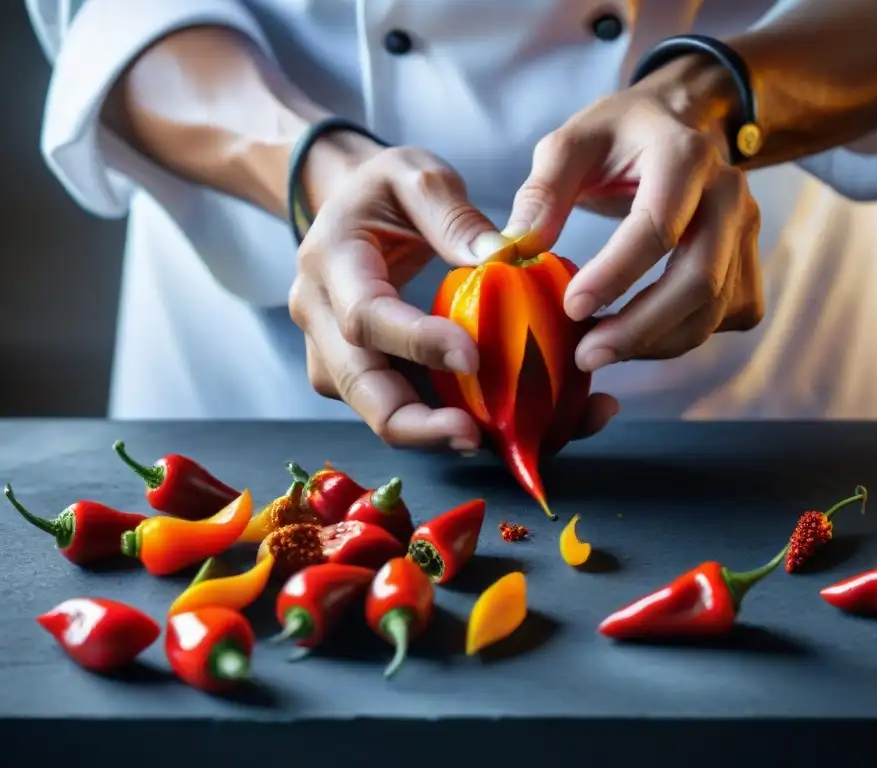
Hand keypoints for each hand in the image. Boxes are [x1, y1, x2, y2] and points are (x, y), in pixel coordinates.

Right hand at [287, 140, 617, 449]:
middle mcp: (321, 320)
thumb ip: (452, 212)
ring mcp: (336, 356)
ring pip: (378, 412)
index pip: (365, 316)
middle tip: (474, 437)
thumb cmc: (382, 190)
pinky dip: (445, 426)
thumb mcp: (414, 174)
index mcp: (329, 263)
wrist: (345, 210)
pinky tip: (503, 429)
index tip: (472, 356)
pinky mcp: (362, 377)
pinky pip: (400, 409)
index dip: (415, 342)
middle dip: (415, 424)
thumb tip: (501, 257)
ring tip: (507, 440)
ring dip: (437, 435)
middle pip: (361, 388)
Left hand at [505, 58, 764, 371]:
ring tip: (598, 351)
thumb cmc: (620, 137)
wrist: (681, 124)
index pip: (657, 226)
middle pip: (698, 279)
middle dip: (640, 328)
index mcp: (685, 155)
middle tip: (585, 355)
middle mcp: (729, 194)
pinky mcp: (750, 264)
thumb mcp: (571, 144)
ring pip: (713, 309)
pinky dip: (678, 339)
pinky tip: (636, 337)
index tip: (570, 308)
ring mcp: (747, 231)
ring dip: (654, 343)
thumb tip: (517, 249)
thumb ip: (542, 192)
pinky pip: (723, 318)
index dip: (614, 275)